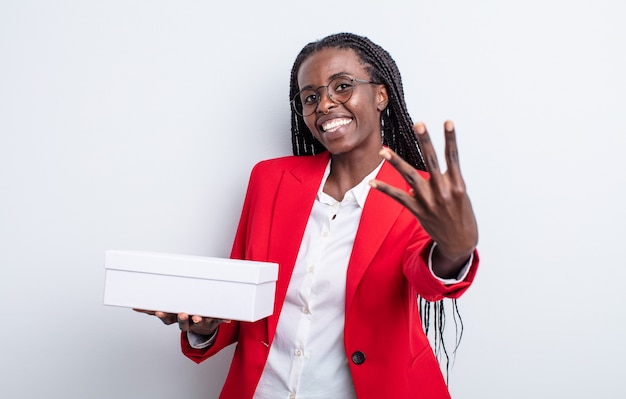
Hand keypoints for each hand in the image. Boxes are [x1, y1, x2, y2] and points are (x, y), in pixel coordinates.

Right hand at [133, 309, 230, 335]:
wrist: (203, 326)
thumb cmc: (185, 314)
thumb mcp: (169, 312)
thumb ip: (152, 310)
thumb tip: (135, 307)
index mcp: (176, 318)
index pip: (167, 318)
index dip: (163, 315)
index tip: (158, 311)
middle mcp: (188, 322)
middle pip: (183, 323)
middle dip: (183, 319)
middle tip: (183, 314)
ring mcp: (200, 322)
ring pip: (199, 322)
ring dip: (199, 320)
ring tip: (199, 317)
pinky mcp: (213, 321)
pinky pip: (218, 320)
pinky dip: (223, 319)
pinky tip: (228, 319)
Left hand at [370, 121, 477, 270]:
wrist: (460, 242)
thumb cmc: (461, 215)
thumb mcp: (459, 196)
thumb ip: (443, 181)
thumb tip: (419, 178)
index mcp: (457, 184)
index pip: (453, 156)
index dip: (450, 138)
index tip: (447, 122)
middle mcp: (443, 190)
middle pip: (431, 161)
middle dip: (424, 141)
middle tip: (418, 124)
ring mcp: (429, 201)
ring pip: (410, 176)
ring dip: (395, 162)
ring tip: (383, 150)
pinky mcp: (417, 210)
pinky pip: (398, 197)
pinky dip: (384, 189)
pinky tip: (371, 183)